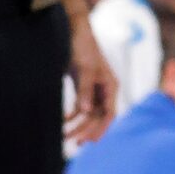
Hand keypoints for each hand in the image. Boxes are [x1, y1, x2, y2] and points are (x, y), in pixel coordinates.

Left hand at [65, 23, 115, 144]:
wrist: (75, 31)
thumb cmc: (84, 47)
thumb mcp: (85, 69)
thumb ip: (85, 90)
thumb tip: (84, 111)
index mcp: (111, 86)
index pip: (110, 113)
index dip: (101, 128)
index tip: (89, 141)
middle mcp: (105, 90)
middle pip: (98, 116)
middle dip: (86, 129)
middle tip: (73, 142)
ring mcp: (94, 89)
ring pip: (89, 113)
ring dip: (78, 124)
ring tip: (64, 135)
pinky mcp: (84, 86)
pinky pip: (80, 105)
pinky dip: (72, 114)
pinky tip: (63, 120)